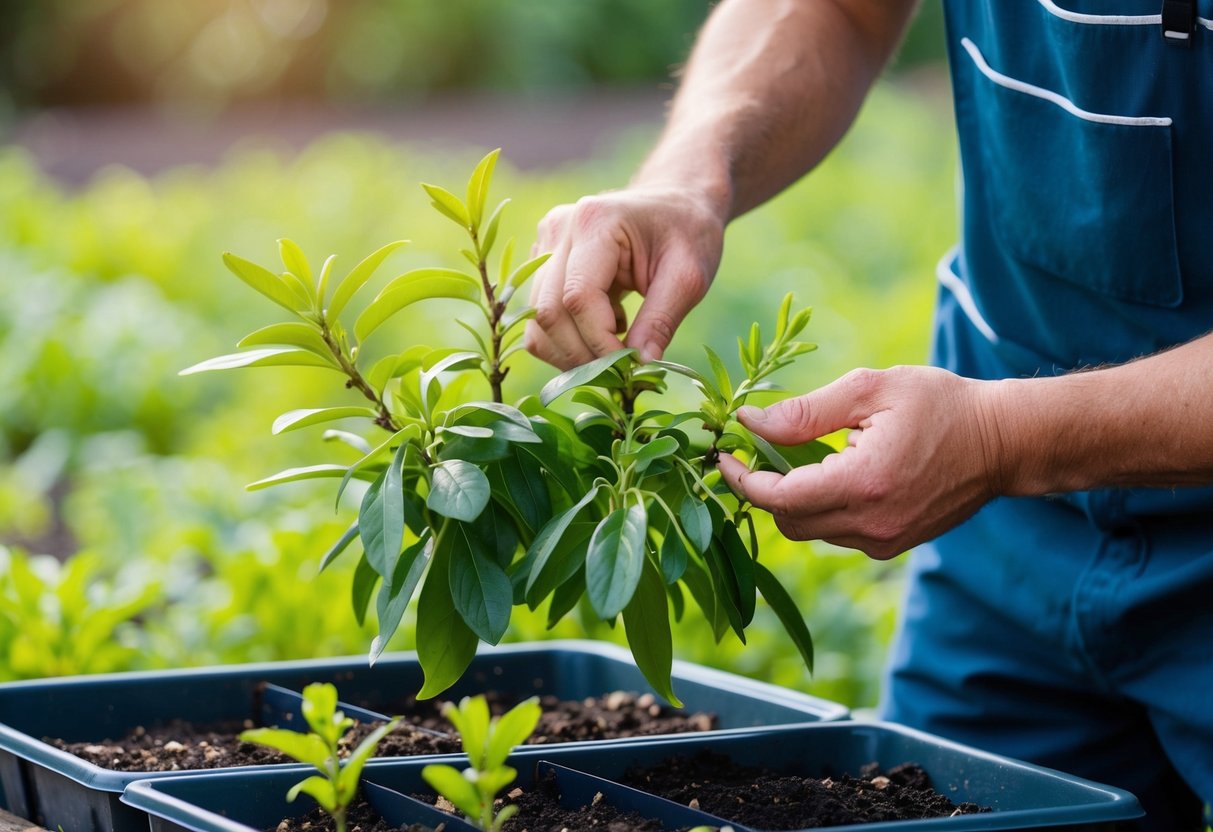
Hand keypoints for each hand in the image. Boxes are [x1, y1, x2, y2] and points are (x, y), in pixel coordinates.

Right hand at [524, 186, 724, 368]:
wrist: (674, 204)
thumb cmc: (687, 232)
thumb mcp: (690, 275)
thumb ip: (663, 320)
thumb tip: (641, 365)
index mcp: (595, 222)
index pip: (578, 298)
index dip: (600, 342)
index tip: (631, 365)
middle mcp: (560, 229)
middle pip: (548, 312)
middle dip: (583, 355)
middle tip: (621, 372)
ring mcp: (545, 244)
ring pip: (536, 320)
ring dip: (571, 352)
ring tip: (615, 346)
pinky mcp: (541, 261)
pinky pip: (538, 316)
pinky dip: (566, 339)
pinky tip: (604, 325)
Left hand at [717, 366, 1008, 559]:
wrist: (1003, 442)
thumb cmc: (940, 405)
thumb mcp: (870, 391)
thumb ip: (805, 412)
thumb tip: (751, 422)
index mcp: (863, 483)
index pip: (778, 498)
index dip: (742, 479)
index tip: (724, 455)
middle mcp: (871, 524)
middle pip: (787, 521)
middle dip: (764, 489)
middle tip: (757, 450)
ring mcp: (883, 541)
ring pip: (810, 530)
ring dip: (793, 498)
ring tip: (800, 455)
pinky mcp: (891, 546)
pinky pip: (837, 533)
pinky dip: (821, 507)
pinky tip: (832, 472)